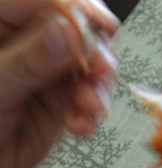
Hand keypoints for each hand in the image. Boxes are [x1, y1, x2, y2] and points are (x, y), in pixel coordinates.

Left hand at [0, 0, 119, 167]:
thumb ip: (30, 61)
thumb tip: (66, 31)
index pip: (44, 0)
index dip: (77, 9)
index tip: (97, 25)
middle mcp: (25, 43)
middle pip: (75, 28)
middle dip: (95, 52)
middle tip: (100, 71)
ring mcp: (45, 70)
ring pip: (90, 63)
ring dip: (98, 87)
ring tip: (91, 107)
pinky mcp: (61, 97)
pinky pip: (90, 95)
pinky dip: (93, 112)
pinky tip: (81, 124)